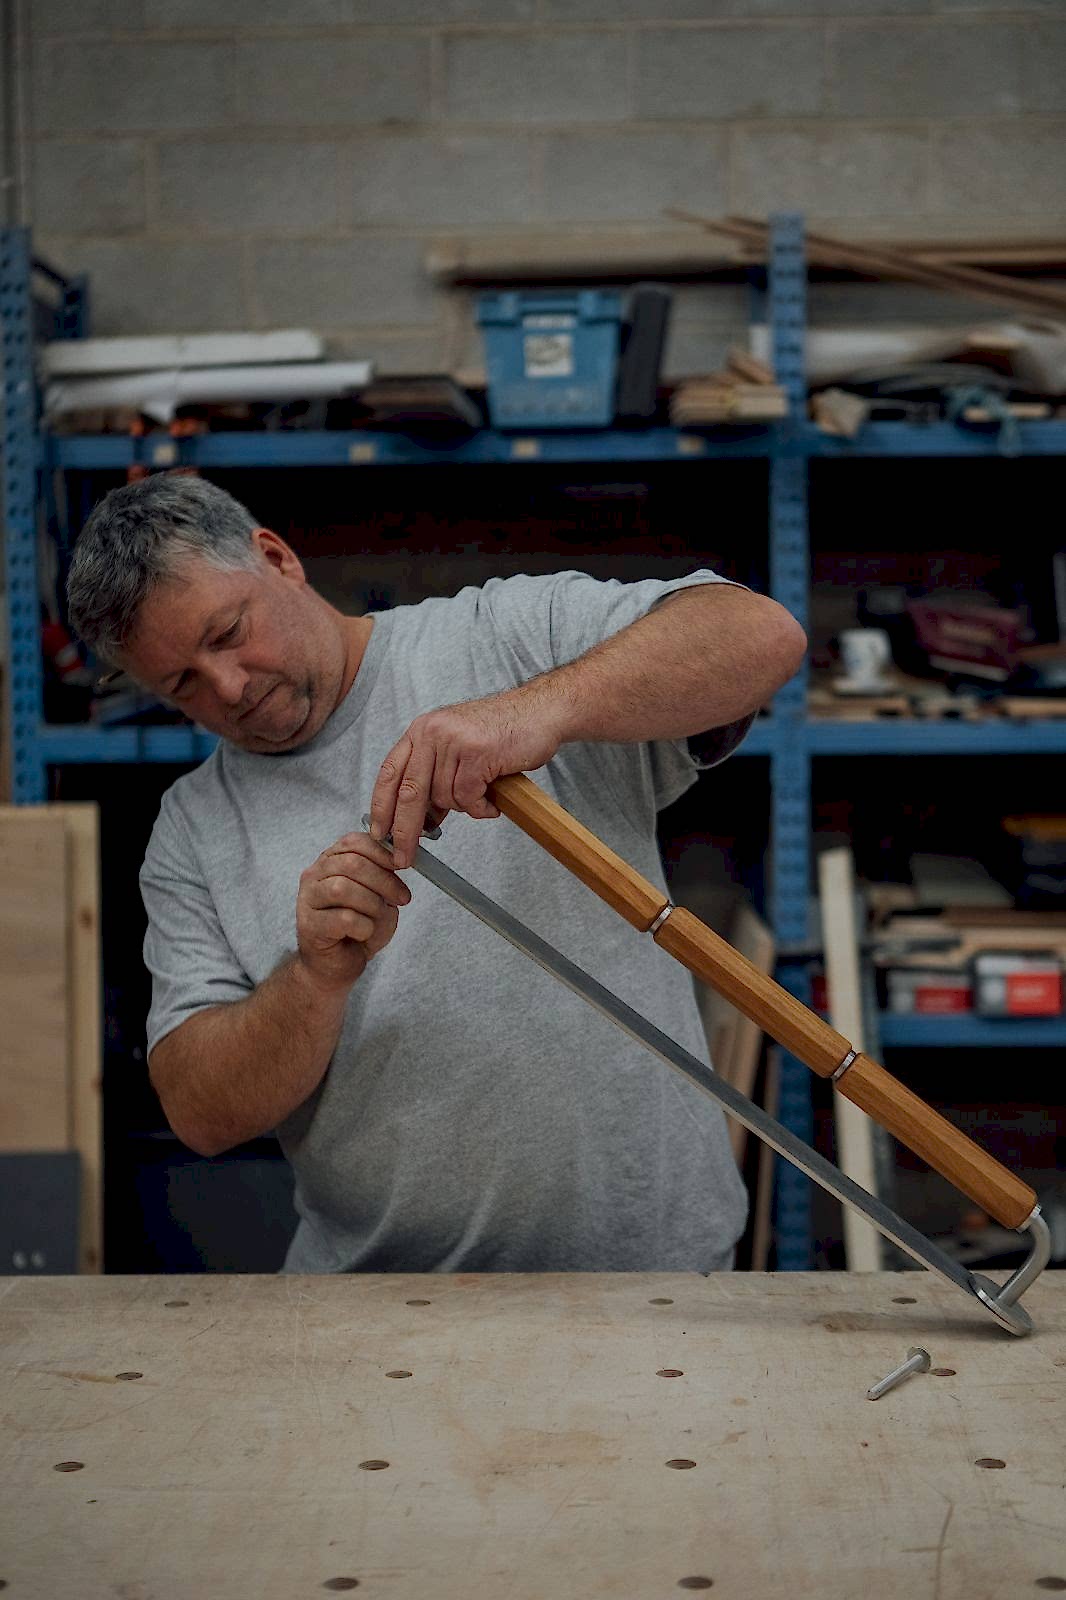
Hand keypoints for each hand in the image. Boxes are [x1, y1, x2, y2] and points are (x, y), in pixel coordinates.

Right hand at [295, 833, 410, 991]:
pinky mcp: (309, 926)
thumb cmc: (358, 929)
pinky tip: (363, 933)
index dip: (381, 852)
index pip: (353, 842)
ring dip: (372, 904)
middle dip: (384, 881)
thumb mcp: (378, 896)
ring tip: (379, 917)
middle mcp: (314, 875)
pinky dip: (363, 926)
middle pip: (351, 864)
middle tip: (401, 898)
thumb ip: (384, 875)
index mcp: (330, 861)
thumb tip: (399, 860)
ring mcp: (307, 900)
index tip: (402, 866)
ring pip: (343, 888)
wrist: (337, 965)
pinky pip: (343, 919)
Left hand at [369, 689, 562, 867]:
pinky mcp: (478, 752)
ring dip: (465, 807)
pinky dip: (481, 807)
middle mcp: (432, 732)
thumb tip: (421, 820)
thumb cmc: (501, 733)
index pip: (389, 773)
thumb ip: (435, 778)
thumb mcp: (456, 749)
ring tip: (483, 796)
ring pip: (445, 798)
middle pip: (409, 792)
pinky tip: (493, 800)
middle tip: (404, 858)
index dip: (380, 806)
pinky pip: (469, 797)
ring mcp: (454, 741)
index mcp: (421, 731)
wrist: (540, 712)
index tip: (379, 834)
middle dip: (405, 831)